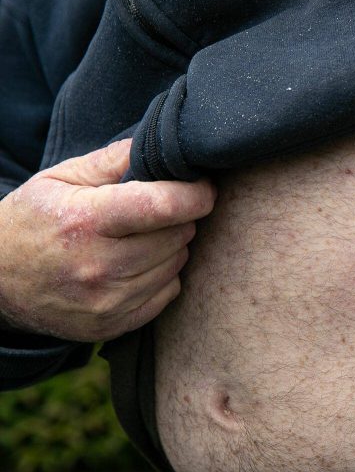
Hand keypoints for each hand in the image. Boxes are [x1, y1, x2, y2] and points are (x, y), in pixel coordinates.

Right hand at [0, 139, 215, 341]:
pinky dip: (163, 276)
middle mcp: (99, 266)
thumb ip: (114, 159)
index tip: (204, 188)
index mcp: (86, 221)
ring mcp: (107, 301)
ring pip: (177, 263)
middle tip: (157, 211)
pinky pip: (169, 292)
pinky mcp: (114, 325)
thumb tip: (163, 147)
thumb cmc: (33, 220)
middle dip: (179, 218)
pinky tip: (136, 265)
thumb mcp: (61, 178)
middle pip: (178, 235)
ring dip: (172, 247)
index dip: (195, 194)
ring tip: (140, 238)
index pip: (163, 206)